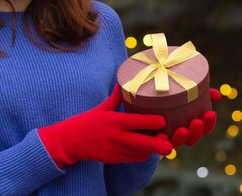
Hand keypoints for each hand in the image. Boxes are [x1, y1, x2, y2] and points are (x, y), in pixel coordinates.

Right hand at [38, 86, 172, 167]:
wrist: (70, 141)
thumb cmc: (87, 121)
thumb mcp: (102, 107)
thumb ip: (115, 97)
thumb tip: (123, 82)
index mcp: (115, 121)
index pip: (139, 122)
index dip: (155, 122)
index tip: (164, 120)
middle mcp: (117, 136)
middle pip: (144, 143)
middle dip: (159, 145)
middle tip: (170, 144)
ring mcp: (115, 150)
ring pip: (141, 154)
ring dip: (152, 151)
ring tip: (161, 145)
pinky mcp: (114, 159)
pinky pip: (133, 159)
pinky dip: (142, 156)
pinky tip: (146, 150)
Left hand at [156, 88, 220, 147]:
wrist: (138, 104)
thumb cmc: (166, 96)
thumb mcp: (181, 92)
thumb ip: (198, 92)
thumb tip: (217, 95)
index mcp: (189, 125)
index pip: (204, 128)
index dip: (209, 123)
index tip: (211, 113)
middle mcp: (178, 134)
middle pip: (192, 139)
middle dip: (197, 132)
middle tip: (197, 121)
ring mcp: (165, 138)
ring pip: (176, 143)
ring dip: (181, 138)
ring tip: (183, 130)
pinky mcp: (150, 138)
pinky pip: (156, 143)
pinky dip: (159, 141)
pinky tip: (161, 135)